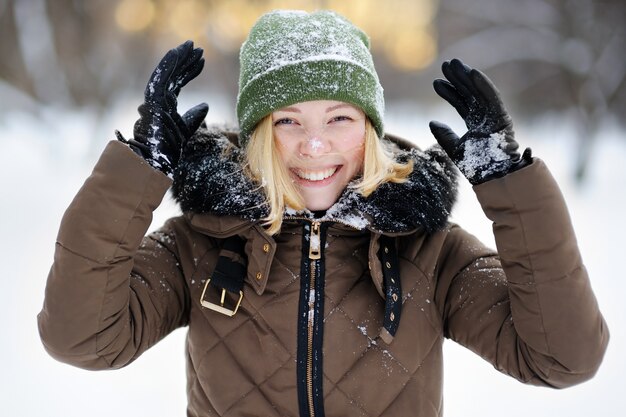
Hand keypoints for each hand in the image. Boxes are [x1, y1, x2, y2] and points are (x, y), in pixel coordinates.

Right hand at [117, 40, 207, 176]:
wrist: (157, 158)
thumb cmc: (168, 148)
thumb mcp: (187, 129)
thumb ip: (194, 116)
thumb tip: (205, 105)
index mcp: (165, 104)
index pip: (178, 82)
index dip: (190, 71)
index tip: (202, 61)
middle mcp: (158, 99)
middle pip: (173, 75)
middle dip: (186, 60)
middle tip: (198, 47)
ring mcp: (154, 98)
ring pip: (167, 73)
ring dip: (179, 58)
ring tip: (191, 45)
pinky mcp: (152, 99)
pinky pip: (161, 77)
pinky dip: (168, 64)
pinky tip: (178, 52)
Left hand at [429, 59, 530, 184]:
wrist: (493, 177)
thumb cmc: (477, 167)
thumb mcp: (455, 149)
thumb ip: (444, 135)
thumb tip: (432, 122)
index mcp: (476, 124)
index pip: (461, 103)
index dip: (449, 92)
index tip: (436, 82)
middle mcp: (486, 117)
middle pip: (470, 94)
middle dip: (458, 79)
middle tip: (445, 65)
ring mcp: (494, 116)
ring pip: (479, 92)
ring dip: (467, 77)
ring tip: (454, 65)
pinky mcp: (502, 117)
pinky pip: (492, 97)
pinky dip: (483, 84)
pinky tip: (472, 73)